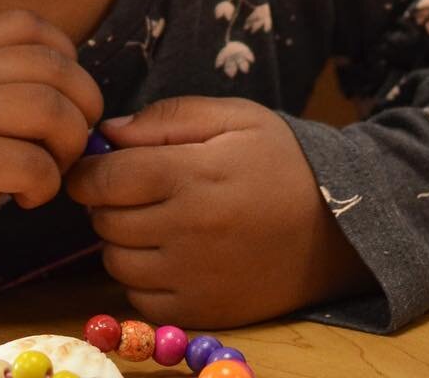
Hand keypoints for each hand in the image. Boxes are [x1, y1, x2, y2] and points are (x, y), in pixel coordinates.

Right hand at [0, 9, 103, 285]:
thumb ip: (6, 89)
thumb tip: (82, 99)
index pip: (26, 24)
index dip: (65, 57)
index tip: (66, 97)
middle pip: (52, 67)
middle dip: (81, 109)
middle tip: (69, 147)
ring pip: (50, 110)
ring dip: (67, 148)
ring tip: (49, 173)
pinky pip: (33, 163)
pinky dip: (46, 187)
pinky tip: (26, 199)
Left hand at [65, 96, 371, 326]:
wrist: (341, 227)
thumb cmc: (282, 161)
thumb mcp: (234, 117)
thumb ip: (167, 117)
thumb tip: (109, 133)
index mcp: (191, 176)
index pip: (104, 179)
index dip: (88, 170)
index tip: (96, 164)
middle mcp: (187, 231)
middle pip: (105, 221)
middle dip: (106, 201)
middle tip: (130, 186)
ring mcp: (195, 278)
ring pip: (116, 263)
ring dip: (120, 239)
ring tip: (151, 217)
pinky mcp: (205, 311)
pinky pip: (141, 300)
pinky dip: (141, 278)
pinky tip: (167, 252)